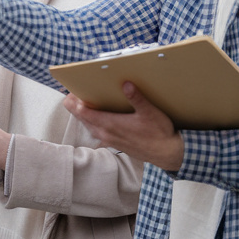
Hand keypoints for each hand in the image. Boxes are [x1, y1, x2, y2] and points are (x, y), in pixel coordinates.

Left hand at [63, 82, 183, 171]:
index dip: (74, 102)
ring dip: (82, 115)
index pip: (83, 113)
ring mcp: (108, 140)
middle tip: (74, 91)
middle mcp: (105, 134)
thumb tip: (126, 84)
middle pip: (81, 119)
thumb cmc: (159, 133)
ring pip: (87, 126)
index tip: (72, 90)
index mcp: (111, 124)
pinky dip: (91, 122)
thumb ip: (137, 98)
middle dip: (75, 106)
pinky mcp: (113, 143)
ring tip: (82, 101)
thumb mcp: (150, 112)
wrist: (166, 154)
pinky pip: (95, 131)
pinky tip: (97, 116)